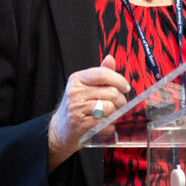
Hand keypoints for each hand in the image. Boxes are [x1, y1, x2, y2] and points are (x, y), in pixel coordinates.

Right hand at [46, 54, 131, 169]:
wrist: (60, 128)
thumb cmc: (77, 105)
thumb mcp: (85, 86)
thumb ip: (100, 74)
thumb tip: (110, 58)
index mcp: (77, 79)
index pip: (103, 73)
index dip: (119, 80)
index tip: (125, 87)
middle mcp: (75, 92)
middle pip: (110, 92)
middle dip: (121, 100)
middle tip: (120, 104)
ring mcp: (76, 108)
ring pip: (109, 107)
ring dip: (115, 113)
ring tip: (111, 114)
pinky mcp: (80, 124)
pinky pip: (104, 122)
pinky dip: (109, 124)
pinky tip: (106, 124)